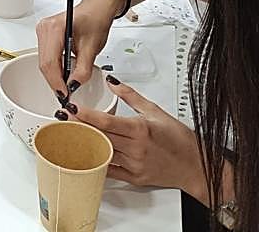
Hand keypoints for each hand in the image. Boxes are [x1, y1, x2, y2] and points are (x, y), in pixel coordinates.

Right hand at [35, 0, 122, 95]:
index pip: (50, 62)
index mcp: (55, 28)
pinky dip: (54, 67)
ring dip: (54, 75)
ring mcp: (43, 31)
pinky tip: (63, 73)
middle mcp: (45, 28)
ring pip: (44, 61)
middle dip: (55, 81)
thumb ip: (83, 69)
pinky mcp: (45, 35)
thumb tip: (73, 85)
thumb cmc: (96, 19)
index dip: (56, 82)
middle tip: (66, 93)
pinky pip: (46, 56)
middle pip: (45, 62)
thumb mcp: (93, 47)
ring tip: (66, 85)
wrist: (98, 8)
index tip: (65, 94)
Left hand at [72, 75, 206, 198]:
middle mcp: (136, 149)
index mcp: (140, 130)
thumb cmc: (179, 139)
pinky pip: (110, 171)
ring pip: (102, 153)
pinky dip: (97, 161)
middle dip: (79, 126)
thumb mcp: (154, 111)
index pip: (107, 122)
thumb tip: (112, 81)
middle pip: (100, 136)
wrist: (195, 165)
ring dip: (85, 143)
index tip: (72, 108)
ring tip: (69, 133)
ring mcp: (134, 166)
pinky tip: (84, 154)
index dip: (86, 115)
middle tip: (63, 118)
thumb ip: (130, 95)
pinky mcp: (134, 178)